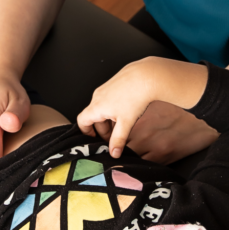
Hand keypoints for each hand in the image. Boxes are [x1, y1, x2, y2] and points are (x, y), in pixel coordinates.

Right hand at [77, 57, 208, 157]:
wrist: (146, 76)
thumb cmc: (135, 96)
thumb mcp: (126, 123)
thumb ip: (118, 140)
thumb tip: (114, 153)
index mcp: (97, 106)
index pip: (82, 121)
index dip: (86, 132)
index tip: (94, 140)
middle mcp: (98, 96)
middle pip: (93, 117)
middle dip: (102, 129)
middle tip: (113, 138)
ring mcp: (105, 89)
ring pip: (102, 108)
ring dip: (108, 120)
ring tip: (122, 126)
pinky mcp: (113, 84)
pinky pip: (108, 100)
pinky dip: (113, 109)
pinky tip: (127, 112)